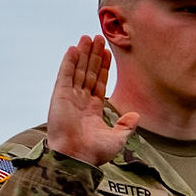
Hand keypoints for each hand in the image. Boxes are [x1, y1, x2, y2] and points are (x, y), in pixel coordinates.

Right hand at [46, 35, 134, 166]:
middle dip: (94, 55)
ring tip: (88, 37)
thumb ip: (126, 125)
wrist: (78, 157)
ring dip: (83, 53)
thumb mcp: (117, 138)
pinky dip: (69, 61)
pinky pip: (65, 75)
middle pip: (88, 72)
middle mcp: (80, 100)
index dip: (103, 67)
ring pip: (77, 70)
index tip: (107, 53)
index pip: (99, 82)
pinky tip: (74, 48)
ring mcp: (69, 97)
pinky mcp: (59, 96)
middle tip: (99, 38)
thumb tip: (135, 115)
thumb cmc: (94, 152)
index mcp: (92, 109)